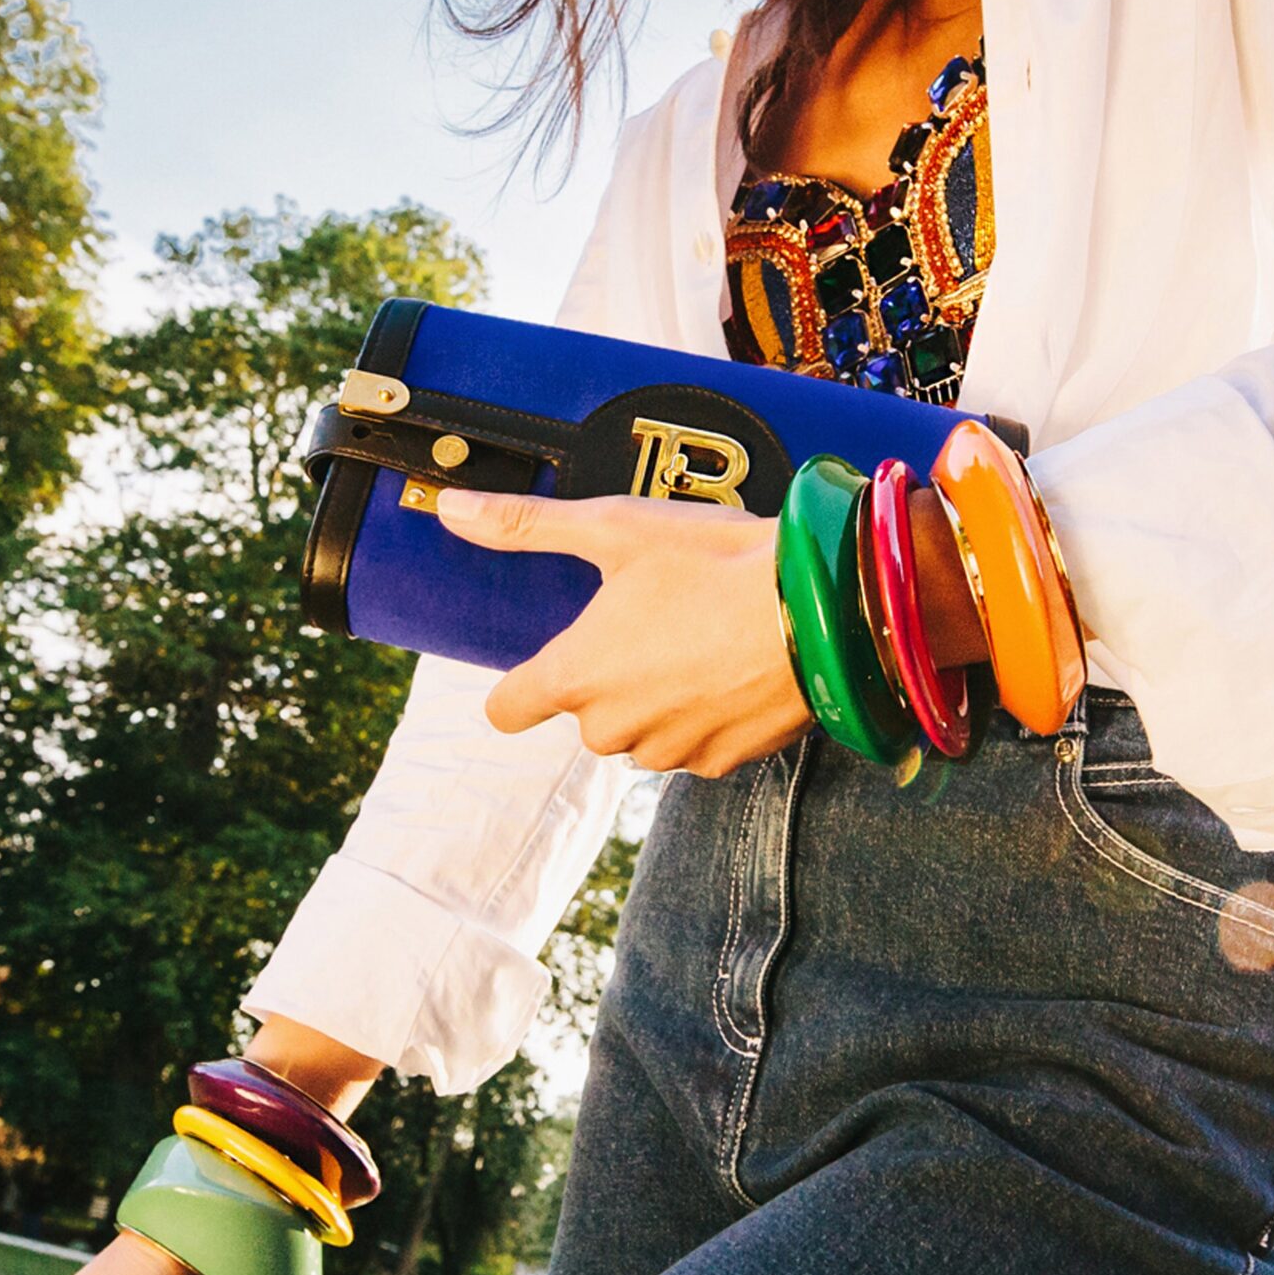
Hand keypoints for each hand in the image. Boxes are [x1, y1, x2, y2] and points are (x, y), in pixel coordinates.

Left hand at [436, 487, 815, 775]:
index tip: (547, 661)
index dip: (518, 688)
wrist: (823, 605)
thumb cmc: (714, 561)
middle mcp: (612, 728)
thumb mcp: (615, 529)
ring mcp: (670, 752)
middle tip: (658, 621)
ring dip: (660, 701)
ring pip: (643, 733)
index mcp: (574, 677)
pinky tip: (735, 668)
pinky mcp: (724, 763)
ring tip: (702, 641)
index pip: (507, 710)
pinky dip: (709, 716)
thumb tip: (450, 511)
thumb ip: (527, 526)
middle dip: (610, 679)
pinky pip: (697, 745)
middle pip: (585, 716)